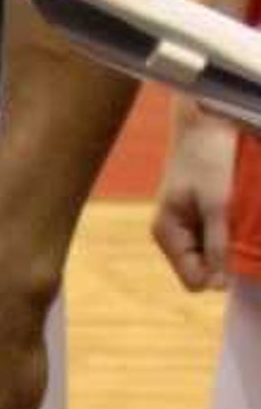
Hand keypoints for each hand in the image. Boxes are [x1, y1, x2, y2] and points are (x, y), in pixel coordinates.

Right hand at [151, 111, 235, 293]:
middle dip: (226, 258)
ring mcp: (187, 224)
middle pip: (204, 269)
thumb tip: (218, 286)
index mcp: (167, 234)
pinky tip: (239, 213)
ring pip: (214, 253)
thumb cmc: (208, 159)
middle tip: (241, 230)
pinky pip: (218, 237)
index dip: (220, 274)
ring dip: (232, 243)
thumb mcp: (217, 203)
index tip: (239, 253)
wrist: (206, 122)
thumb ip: (217, 244)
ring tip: (241, 218)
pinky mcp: (200, 213)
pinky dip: (232, 231)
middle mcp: (174, 234)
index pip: (194, 280)